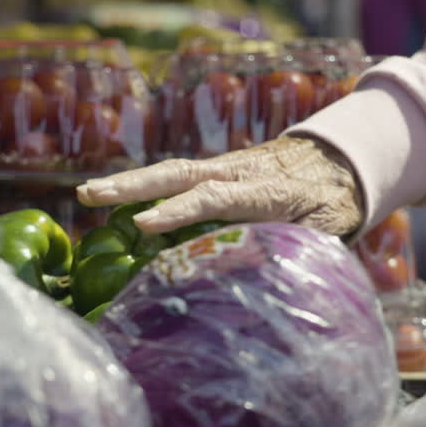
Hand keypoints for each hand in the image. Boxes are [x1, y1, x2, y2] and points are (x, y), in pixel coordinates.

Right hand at [76, 136, 364, 237]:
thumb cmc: (336, 198)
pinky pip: (176, 177)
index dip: (180, 211)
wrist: (339, 154)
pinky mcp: (217, 170)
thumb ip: (307, 243)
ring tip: (86, 195)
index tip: (145, 224)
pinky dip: (144, 185)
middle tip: (90, 196)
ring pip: (171, 172)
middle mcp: (236, 172)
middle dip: (133, 186)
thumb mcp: (332, 225)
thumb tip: (278, 272)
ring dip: (128, 182)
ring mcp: (223, 167)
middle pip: (178, 174)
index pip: (215, 198)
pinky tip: (114, 198)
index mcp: (264, 188)